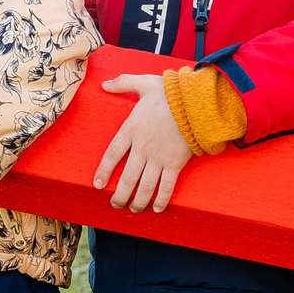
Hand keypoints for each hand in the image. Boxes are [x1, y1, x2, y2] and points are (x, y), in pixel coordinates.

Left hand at [90, 73, 193, 211]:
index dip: (103, 171)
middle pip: (127, 178)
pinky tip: (157, 209)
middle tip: (115, 204)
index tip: (98, 185)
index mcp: (131, 129)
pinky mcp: (176, 163)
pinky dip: (161, 200)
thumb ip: (123, 83)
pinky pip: (167, 187)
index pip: (111, 155)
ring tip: (133, 210)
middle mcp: (142, 148)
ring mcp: (159, 158)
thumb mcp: (143, 83)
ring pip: (145, 187)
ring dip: (138, 202)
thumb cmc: (170, 92)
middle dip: (120, 195)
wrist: (196, 102)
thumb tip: (105, 84)